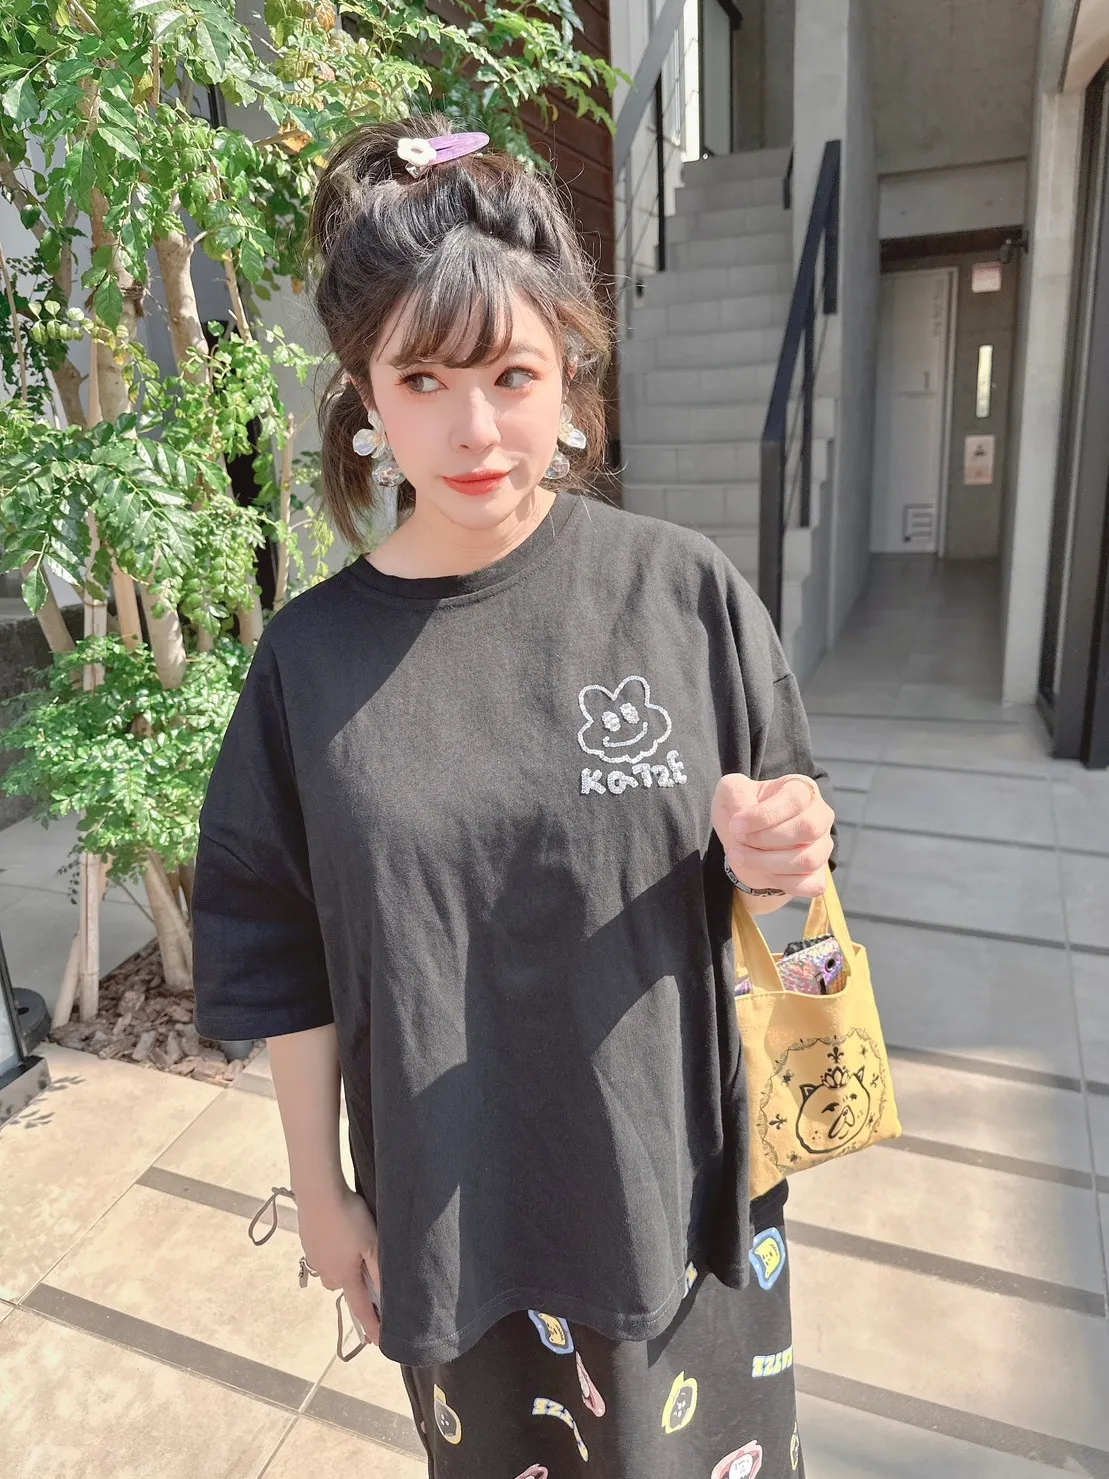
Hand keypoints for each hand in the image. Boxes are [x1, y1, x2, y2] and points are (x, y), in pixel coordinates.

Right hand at [296, 1182, 380, 1346]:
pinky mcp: (307, 1242)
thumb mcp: (372, 1244)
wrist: (318, 1193)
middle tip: (369, 1274)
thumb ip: (380, 1271)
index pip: (361, 1308)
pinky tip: (338, 1235)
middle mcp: (327, 1273)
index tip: (379, 1342)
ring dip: (344, 1267)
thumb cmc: (348, 1217)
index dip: (372, 1326)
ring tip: (353, 1249)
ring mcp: (314, 1258)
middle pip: (345, 1288)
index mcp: (345, 1276)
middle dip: (357, 1287)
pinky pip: (323, 1255)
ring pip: (333, 1271)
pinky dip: (332, 1252)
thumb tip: (388, 1297)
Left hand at [712, 772, 834, 899]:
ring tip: (741, 855)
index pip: (795, 799)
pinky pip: (812, 885)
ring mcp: (822, 846)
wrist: (744, 842)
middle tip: (740, 840)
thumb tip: (744, 814)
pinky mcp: (819, 874)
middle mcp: (820, 816)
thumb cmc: (741, 810)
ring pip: (808, 860)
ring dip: (766, 862)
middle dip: (765, 839)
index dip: (763, 815)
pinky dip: (784, 883)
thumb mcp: (731, 791)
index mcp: (802, 789)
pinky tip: (765, 873)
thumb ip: (736, 793)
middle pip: (807, 829)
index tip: (735, 824)